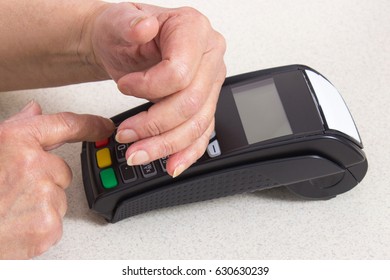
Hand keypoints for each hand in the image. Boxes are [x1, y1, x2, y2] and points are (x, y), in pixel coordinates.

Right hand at [0, 101, 114, 258]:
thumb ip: (17, 130)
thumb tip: (35, 111)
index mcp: (16, 142)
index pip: (66, 124)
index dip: (90, 124)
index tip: (104, 126)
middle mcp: (33, 165)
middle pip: (63, 171)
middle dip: (45, 181)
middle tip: (14, 192)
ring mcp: (43, 195)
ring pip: (59, 198)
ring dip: (42, 205)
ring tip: (11, 210)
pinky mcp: (48, 224)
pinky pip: (56, 221)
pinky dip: (40, 226)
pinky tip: (17, 225)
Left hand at [90, 2, 225, 176]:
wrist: (123, 46)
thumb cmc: (123, 33)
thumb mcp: (117, 21)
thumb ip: (128, 22)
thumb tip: (142, 28)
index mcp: (194, 30)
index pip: (181, 72)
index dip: (149, 88)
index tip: (125, 87)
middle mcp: (209, 57)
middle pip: (191, 104)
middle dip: (155, 125)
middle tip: (126, 135)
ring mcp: (210, 83)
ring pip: (197, 125)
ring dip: (166, 145)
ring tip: (138, 153)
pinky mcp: (204, 104)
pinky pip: (203, 133)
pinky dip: (187, 152)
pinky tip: (172, 164)